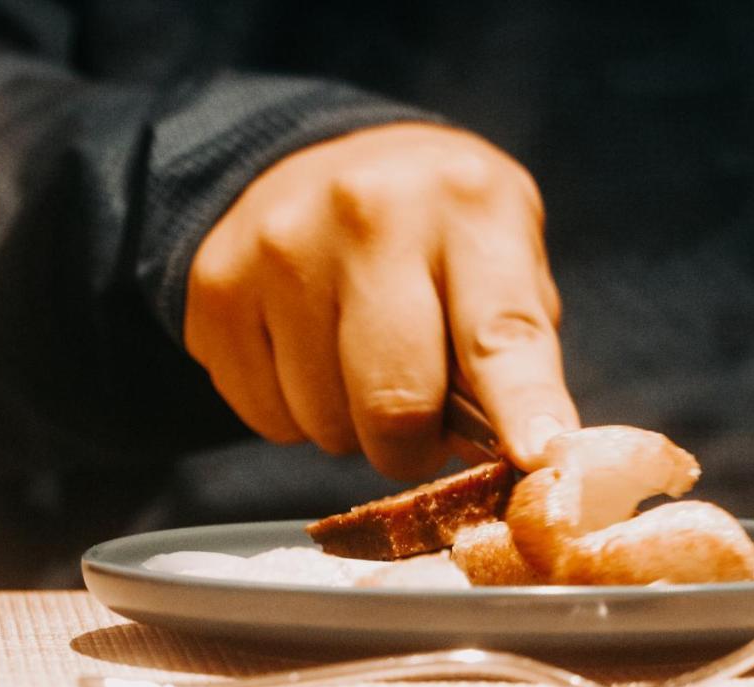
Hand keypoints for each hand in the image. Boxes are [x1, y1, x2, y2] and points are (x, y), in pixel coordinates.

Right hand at [185, 122, 578, 478]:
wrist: (314, 159)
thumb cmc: (431, 228)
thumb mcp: (501, 255)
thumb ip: (515, 354)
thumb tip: (526, 456)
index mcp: (466, 205)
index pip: (499, 334)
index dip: (521, 408)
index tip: (537, 458)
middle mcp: (368, 214)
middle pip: (394, 404)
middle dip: (411, 446)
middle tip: (418, 428)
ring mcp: (279, 249)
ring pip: (323, 424)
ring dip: (348, 426)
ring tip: (353, 365)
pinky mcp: (216, 289)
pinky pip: (265, 418)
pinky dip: (293, 413)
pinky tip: (303, 355)